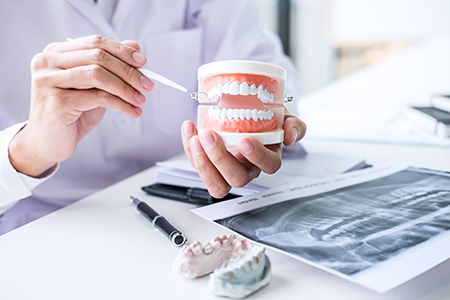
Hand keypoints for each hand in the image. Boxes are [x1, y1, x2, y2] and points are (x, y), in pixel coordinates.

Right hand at [8, 35, 153, 177]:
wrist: (47, 143)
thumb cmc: (70, 114)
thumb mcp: (94, 87)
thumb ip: (111, 67)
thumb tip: (135, 47)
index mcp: (56, 53)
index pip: (95, 43)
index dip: (122, 51)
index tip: (143, 63)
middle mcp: (48, 62)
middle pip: (98, 56)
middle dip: (128, 71)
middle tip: (148, 85)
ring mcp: (49, 80)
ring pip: (98, 75)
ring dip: (126, 88)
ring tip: (141, 100)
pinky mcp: (56, 101)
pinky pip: (97, 97)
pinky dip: (121, 104)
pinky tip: (132, 111)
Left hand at [181, 108, 305, 197]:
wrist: (246, 113)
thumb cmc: (265, 119)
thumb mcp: (283, 116)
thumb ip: (293, 125)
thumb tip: (290, 135)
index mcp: (268, 157)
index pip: (269, 165)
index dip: (257, 156)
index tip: (244, 140)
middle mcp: (248, 169)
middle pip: (237, 178)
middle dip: (221, 159)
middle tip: (210, 135)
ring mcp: (227, 171)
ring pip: (216, 183)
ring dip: (202, 163)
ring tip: (196, 138)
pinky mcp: (209, 167)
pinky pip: (198, 166)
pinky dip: (189, 149)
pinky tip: (189, 129)